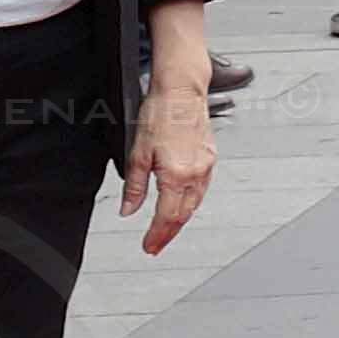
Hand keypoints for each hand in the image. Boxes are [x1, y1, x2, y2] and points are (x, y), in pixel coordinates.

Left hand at [119, 71, 215, 255]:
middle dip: (169, 233)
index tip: (149, 246)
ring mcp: (206, 166)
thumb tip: (128, 209)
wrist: (181, 91)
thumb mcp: (137, 153)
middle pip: (183, 215)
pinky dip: (191, 203)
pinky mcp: (210, 158)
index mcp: (176, 175)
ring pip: (195, 204)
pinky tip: (184, 204)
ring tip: (167, 230)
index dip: (157, 235)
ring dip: (181, 220)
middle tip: (156, 245)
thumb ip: (134, 187)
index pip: (166, 216)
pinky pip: (202, 189)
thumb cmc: (160, 114)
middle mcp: (195, 173)